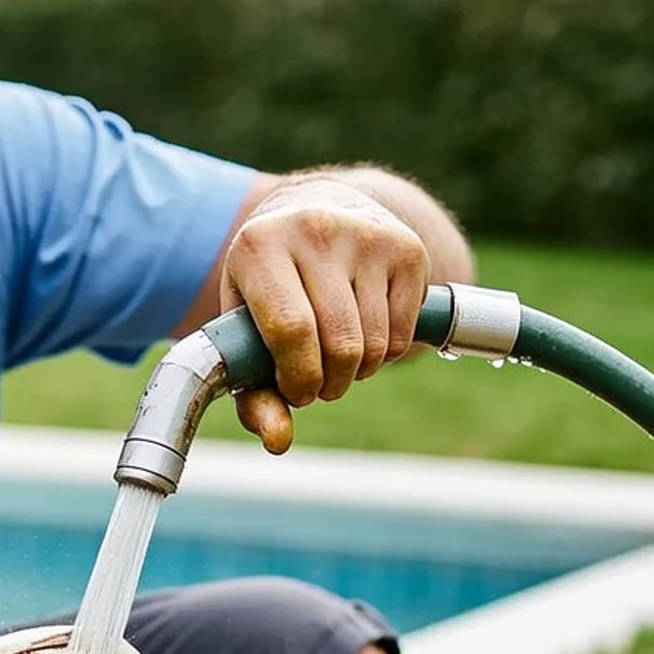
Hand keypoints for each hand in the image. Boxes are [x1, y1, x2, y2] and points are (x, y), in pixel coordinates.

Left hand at [222, 176, 429, 453]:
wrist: (317, 212)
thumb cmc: (270, 290)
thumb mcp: (246, 333)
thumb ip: (253, 395)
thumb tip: (278, 441)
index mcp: (260, 246)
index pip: (291, 331)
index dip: (298, 379)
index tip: (296, 392)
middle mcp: (314, 229)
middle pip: (339, 344)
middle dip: (329, 384)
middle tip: (317, 382)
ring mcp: (366, 234)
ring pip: (374, 345)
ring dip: (356, 372)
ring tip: (336, 357)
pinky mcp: (406, 247)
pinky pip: (401, 335)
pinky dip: (384, 354)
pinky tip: (363, 335)